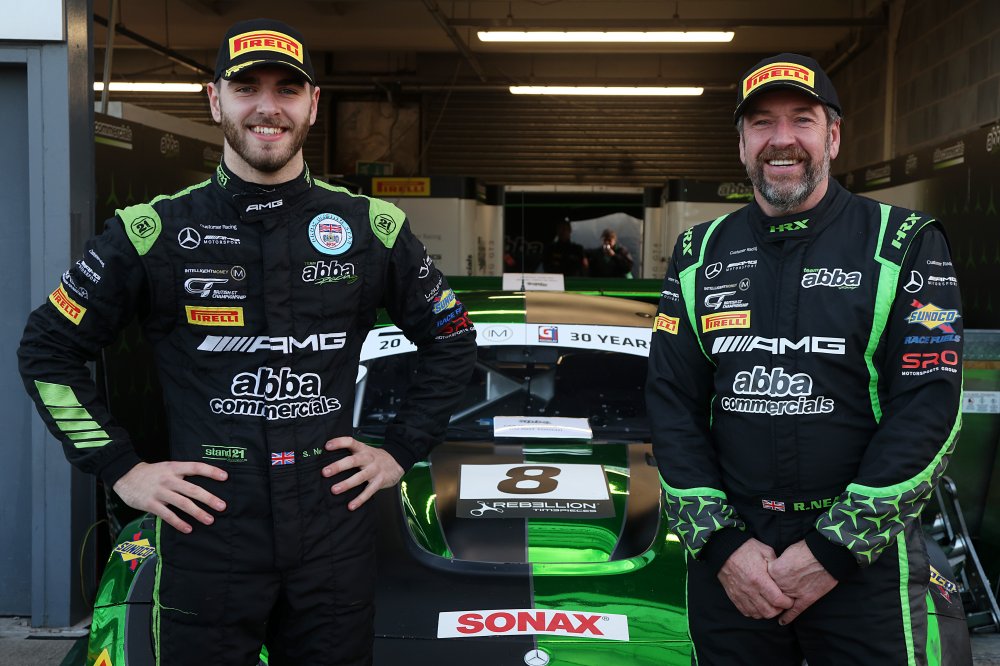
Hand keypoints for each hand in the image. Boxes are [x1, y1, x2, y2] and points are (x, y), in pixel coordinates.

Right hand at [112, 461, 227, 533]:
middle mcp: (168, 479)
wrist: (125, 476)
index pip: (195, 467)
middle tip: (222, 506)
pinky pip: (167, 515)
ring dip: (197, 512)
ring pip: (182, 503)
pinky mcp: (150, 504)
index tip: (225, 477)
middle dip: (208, 498)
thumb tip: (202, 484)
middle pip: (192, 489)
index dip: (210, 471)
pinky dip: (178, 523)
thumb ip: (182, 474)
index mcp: (174, 468)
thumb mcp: (167, 467)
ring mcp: (159, 492)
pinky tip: (188, 529)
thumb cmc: (151, 473)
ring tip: (210, 520)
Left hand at [322, 436, 403, 510]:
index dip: (339, 443)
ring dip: (347, 484)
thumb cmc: (375, 458)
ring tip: (334, 490)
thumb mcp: (365, 450)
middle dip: (339, 466)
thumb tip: (329, 458)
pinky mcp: (380, 481)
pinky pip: (369, 491)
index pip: (351, 442)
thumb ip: (351, 453)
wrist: (397, 462)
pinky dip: (360, 499)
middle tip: (325, 472)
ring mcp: (375, 470)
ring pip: (360, 477)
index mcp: (363, 449)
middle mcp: (368, 458)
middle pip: (353, 461)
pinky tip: (351, 506)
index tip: (327, 446)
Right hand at [718, 538, 793, 618]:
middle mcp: (750, 590)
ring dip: (767, 612)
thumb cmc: (745, 549)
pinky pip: (746, 612)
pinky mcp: (734, 596)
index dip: (787, 603)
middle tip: (781, 603)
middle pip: (769, 612)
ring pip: (757, 614)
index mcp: (759, 578)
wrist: (724, 550)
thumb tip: (785, 576)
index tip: (789, 599)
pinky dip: (755, 612)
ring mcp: (740, 594)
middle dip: (779, 610)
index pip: (778, 600)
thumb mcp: (766, 551)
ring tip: (770, 604)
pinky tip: (758, 605)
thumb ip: (777, 565)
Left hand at [767, 540, 837, 624]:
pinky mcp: (806, 599)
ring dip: (776, 605)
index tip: (762, 582)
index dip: (764, 580)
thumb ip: (776, 564)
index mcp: (774, 571)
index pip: (763, 580)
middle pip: (770, 592)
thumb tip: (773, 568)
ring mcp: (794, 593)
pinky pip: (794, 611)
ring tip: (771, 609)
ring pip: (780, 603)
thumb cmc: (806, 550)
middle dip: (768, 594)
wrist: (825, 555)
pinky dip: (787, 617)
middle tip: (765, 596)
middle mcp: (782, 584)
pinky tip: (782, 622)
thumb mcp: (784, 553)